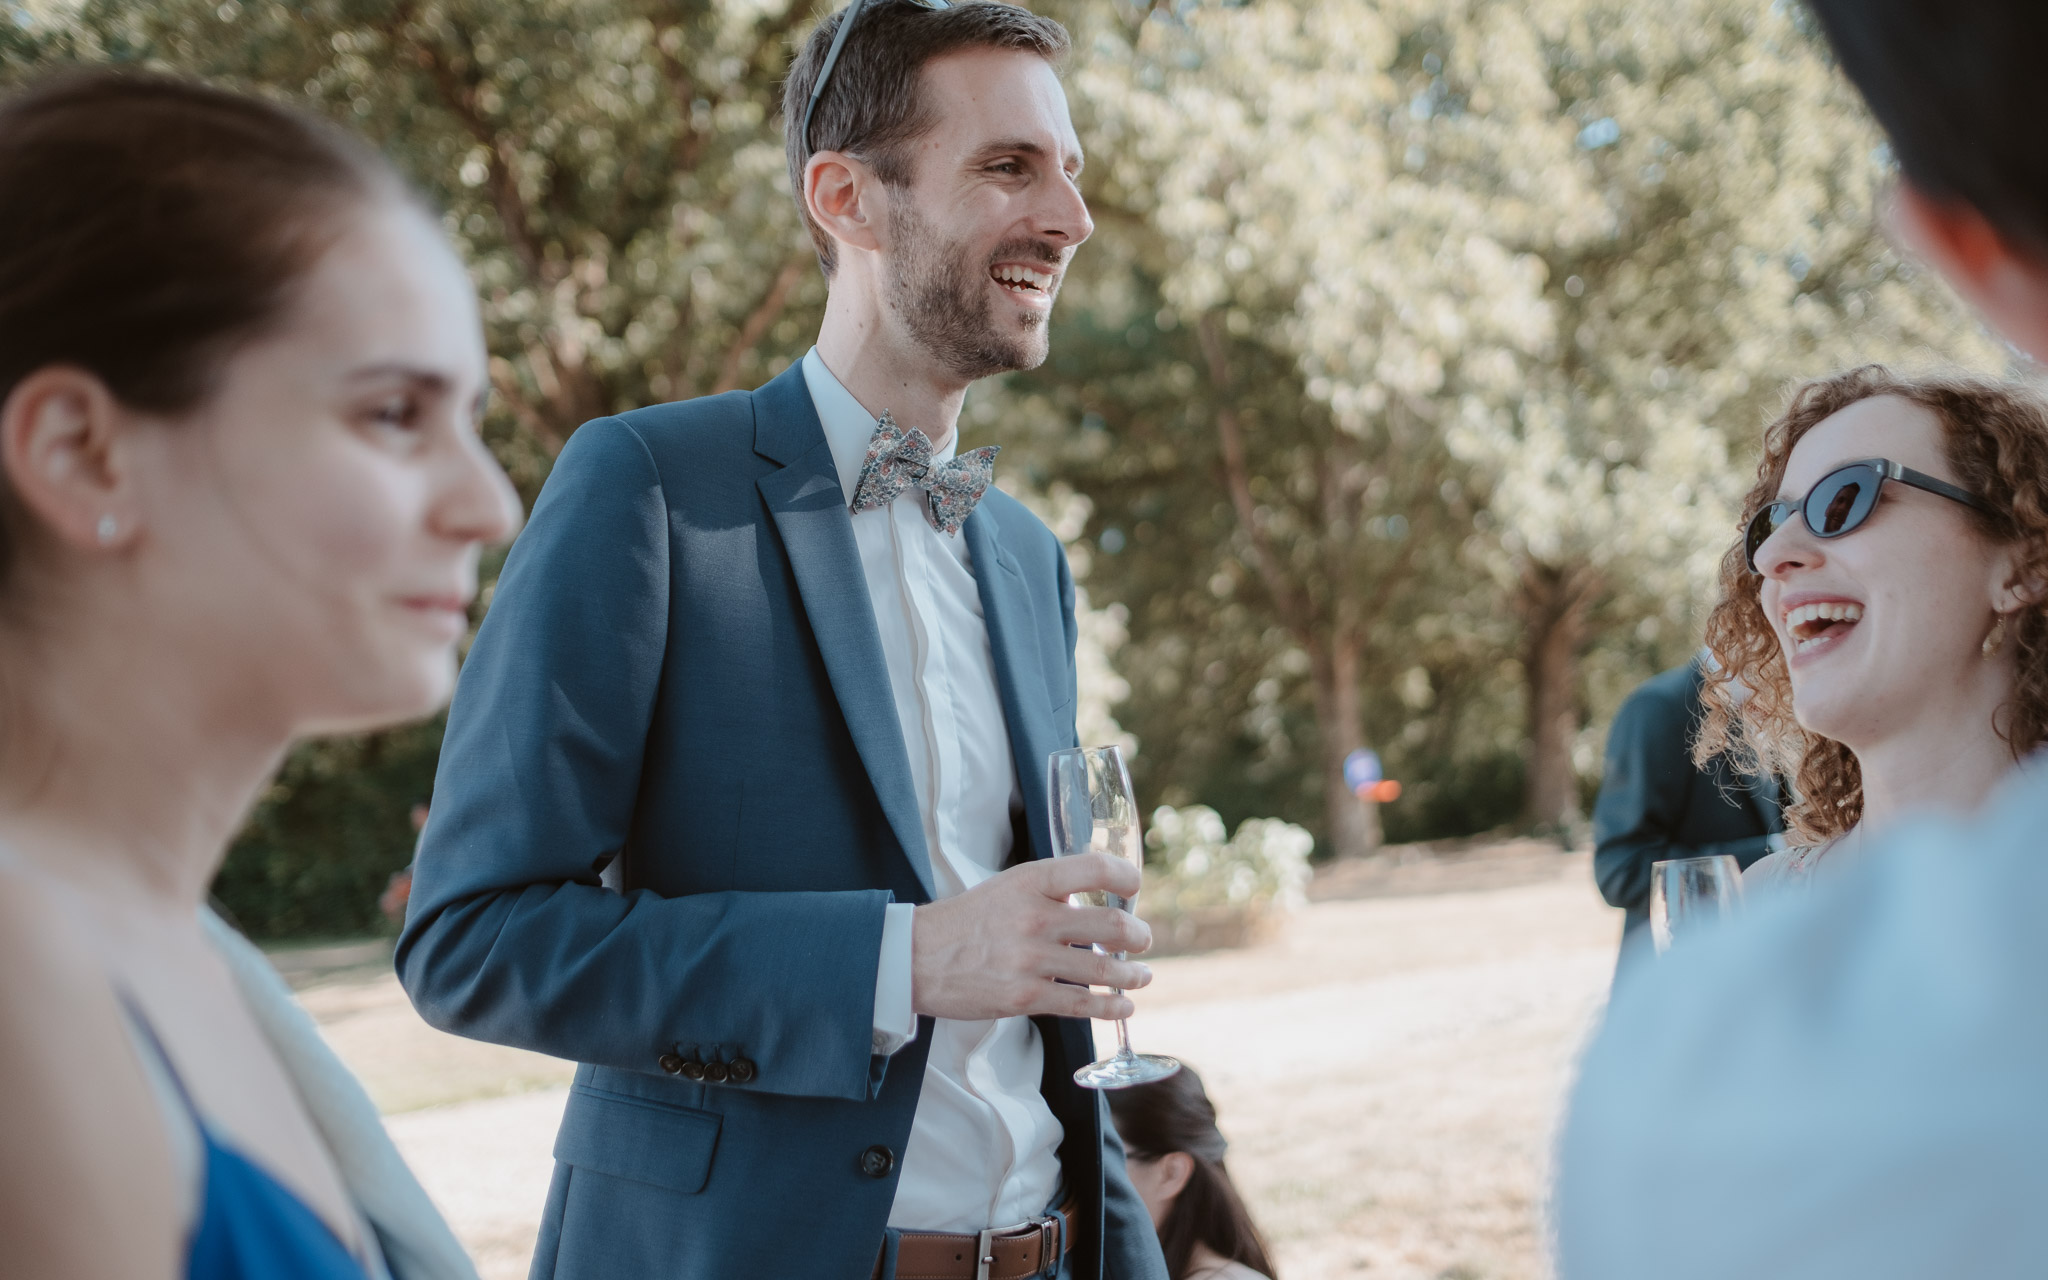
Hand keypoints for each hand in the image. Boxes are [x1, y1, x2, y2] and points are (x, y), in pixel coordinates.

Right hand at [911, 852, 1153, 1021]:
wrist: (917, 958)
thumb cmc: (966, 921)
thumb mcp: (1007, 887)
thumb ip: (1049, 890)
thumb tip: (1096, 900)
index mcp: (1030, 881)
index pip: (1094, 869)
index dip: (1126, 877)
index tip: (1135, 887)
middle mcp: (1035, 917)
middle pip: (1111, 926)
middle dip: (1139, 936)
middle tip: (1144, 940)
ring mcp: (1030, 959)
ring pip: (1104, 970)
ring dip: (1134, 975)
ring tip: (1142, 976)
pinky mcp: (1025, 997)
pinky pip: (1082, 1004)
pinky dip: (1111, 1007)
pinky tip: (1123, 1006)